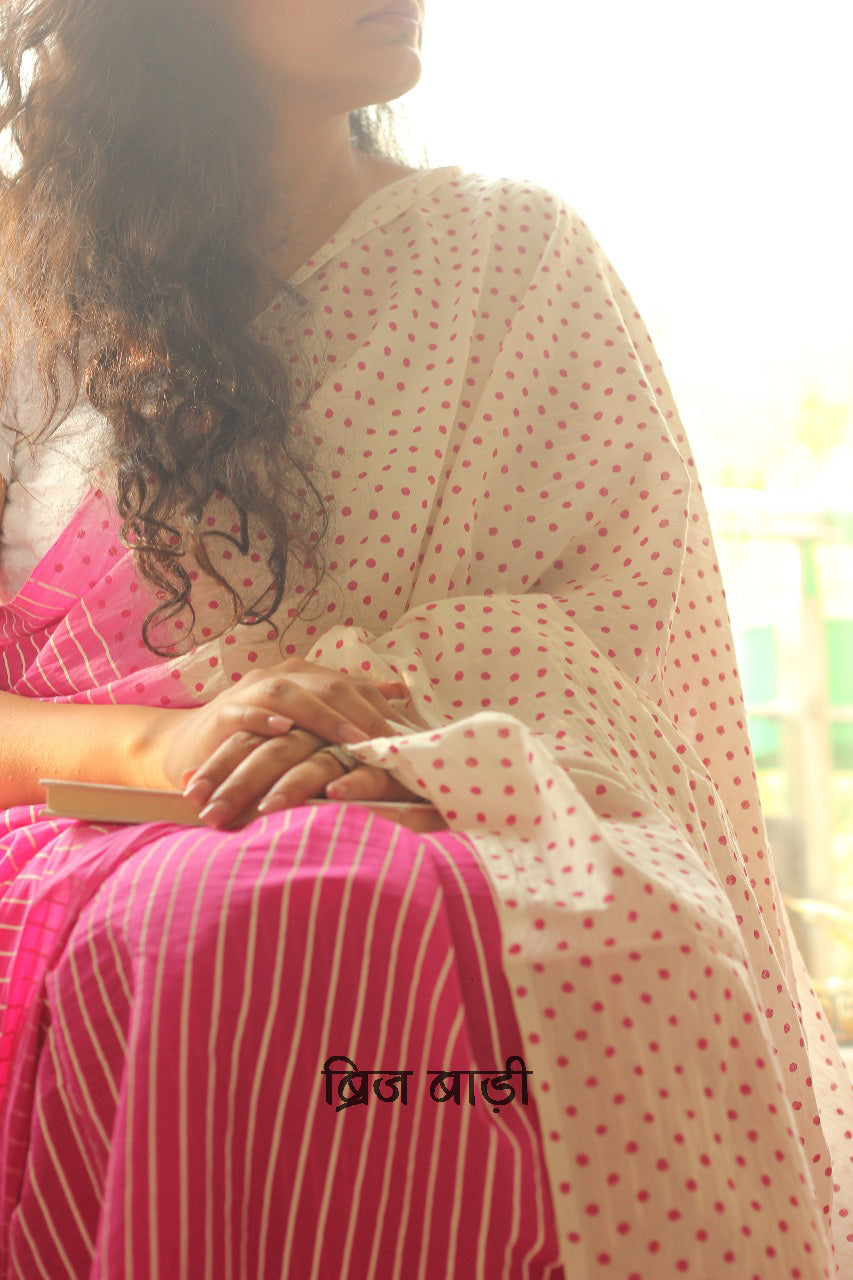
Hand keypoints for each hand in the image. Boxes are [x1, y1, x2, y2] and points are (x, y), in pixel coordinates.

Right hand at [143, 656, 424, 826]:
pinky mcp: (223, 716)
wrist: (188, 748)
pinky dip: (265, 719)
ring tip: (355, 738)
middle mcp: (281, 679)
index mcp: (306, 679)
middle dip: (365, 714)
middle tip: (395, 742)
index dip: (384, 711)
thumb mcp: (307, 724)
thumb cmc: (257, 740)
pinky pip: (246, 713)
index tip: (414, 738)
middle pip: (330, 687)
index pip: (353, 688)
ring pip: (292, 695)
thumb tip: (401, 693)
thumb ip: (348, 706)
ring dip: (325, 717)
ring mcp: (251, 694)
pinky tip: (285, 730)